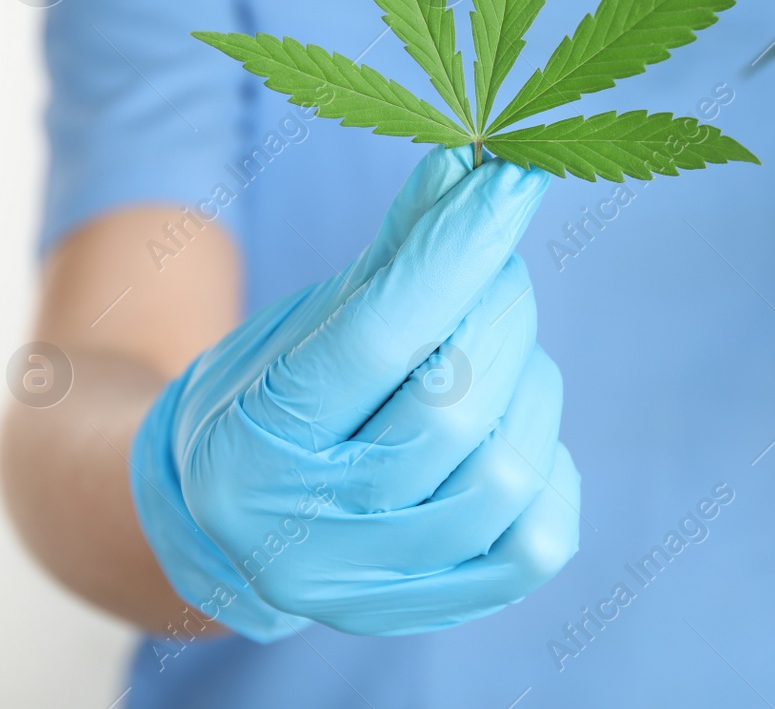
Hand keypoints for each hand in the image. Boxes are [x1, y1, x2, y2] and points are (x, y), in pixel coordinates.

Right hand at [129, 147, 578, 640]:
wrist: (228, 533)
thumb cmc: (266, 402)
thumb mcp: (300, 323)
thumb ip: (389, 255)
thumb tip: (467, 166)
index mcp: (252, 445)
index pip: (377, 337)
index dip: (455, 251)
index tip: (512, 181)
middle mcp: (308, 532)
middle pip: (454, 404)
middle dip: (497, 309)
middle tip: (493, 268)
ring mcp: (376, 585)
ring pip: (507, 468)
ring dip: (526, 382)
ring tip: (494, 350)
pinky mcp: (440, 609)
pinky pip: (542, 537)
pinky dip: (547, 461)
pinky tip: (508, 424)